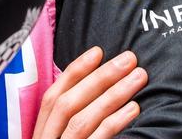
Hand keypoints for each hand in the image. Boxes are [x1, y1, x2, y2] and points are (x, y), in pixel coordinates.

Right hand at [33, 47, 147, 138]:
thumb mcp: (62, 136)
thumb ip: (75, 116)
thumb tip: (100, 85)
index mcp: (42, 131)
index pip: (53, 96)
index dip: (75, 71)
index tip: (98, 51)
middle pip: (68, 103)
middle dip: (100, 78)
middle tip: (130, 59)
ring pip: (82, 120)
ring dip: (112, 95)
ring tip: (138, 77)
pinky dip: (114, 123)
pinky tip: (133, 108)